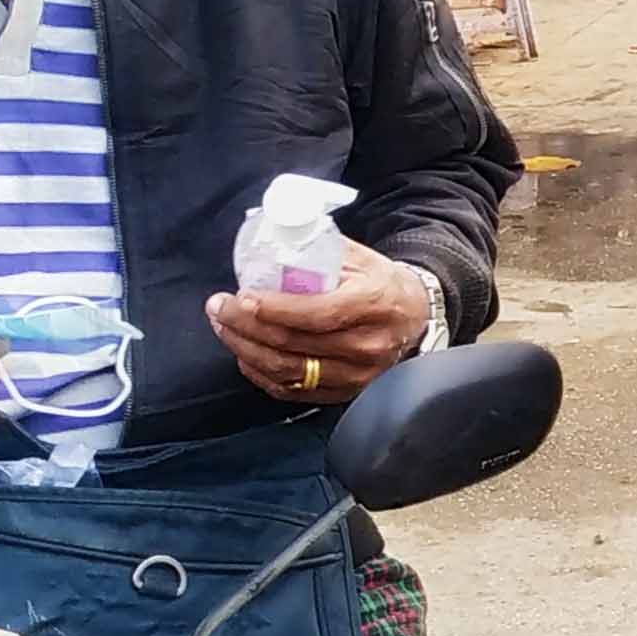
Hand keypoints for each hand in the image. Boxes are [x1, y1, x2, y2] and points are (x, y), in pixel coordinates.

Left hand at [206, 241, 431, 407]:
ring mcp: (357, 375)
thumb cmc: (382, 283)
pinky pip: (293, 391)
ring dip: (246, 350)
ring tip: (224, 328)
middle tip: (219, 308)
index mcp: (373, 304)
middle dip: (246, 326)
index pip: (317, 313)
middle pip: (294, 343)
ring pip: (288, 370)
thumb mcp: (361, 258)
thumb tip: (271, 242)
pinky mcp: (345, 393)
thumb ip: (319, 251)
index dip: (274, 309)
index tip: (242, 297)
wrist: (417, 316)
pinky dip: (261, 374)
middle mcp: (367, 345)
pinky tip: (245, 354)